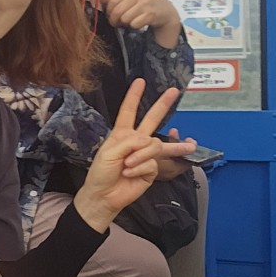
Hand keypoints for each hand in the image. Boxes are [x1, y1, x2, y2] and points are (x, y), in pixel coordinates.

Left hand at [73, 81, 190, 231]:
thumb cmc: (101, 173)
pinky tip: (130, 174)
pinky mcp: (151, 169)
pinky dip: (139, 168)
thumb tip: (148, 141)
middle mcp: (135, 142)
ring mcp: (145, 155)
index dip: (134, 96)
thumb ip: (130, 142)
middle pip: (152, 119)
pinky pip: (152, 163)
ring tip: (129, 165)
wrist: (104, 195)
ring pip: (156, 144)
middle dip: (163, 105)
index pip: (128, 111)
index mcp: (121, 134)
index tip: (140, 81)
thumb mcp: (109, 152)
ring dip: (140, 156)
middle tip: (174, 91)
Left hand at [103, 0, 181, 47]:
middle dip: (115, 20)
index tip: (111, 16)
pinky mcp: (151, 14)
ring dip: (125, 24)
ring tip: (130, 22)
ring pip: (125, 18)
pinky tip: (139, 23)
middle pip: (117, 11)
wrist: (167, 12)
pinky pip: (134, 24)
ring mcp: (146, 3)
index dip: (109, 12)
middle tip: (118, 23)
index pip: (112, 1)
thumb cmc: (147, 4)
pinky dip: (134, 26)